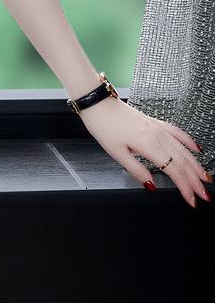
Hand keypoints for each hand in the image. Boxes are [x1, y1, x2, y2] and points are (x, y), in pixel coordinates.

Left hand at [79, 96, 211, 207]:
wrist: (98, 103)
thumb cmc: (104, 125)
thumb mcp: (116, 153)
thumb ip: (136, 170)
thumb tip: (150, 185)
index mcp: (149, 144)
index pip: (174, 171)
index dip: (185, 187)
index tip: (191, 200)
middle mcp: (157, 135)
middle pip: (183, 162)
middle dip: (195, 181)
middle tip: (204, 195)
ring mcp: (158, 128)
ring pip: (183, 149)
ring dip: (196, 166)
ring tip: (205, 178)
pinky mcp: (155, 122)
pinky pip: (178, 133)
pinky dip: (189, 142)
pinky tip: (196, 149)